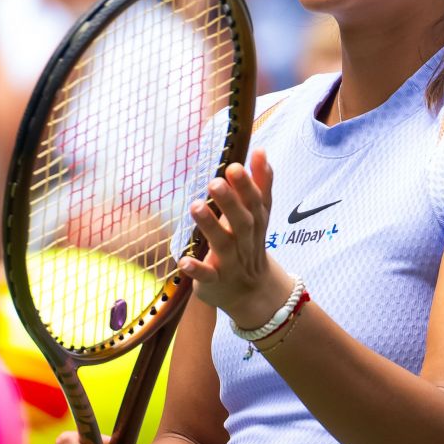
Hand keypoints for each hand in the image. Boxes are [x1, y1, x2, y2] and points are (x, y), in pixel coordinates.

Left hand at [178, 150, 290, 328]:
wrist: (253, 294)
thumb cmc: (250, 245)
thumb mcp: (259, 215)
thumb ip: (260, 184)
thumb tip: (260, 150)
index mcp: (254, 223)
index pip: (254, 202)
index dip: (247, 185)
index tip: (234, 166)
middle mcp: (244, 241)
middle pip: (241, 221)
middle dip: (230, 202)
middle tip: (215, 182)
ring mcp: (230, 263)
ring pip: (222, 244)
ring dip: (210, 226)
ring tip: (195, 206)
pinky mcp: (215, 281)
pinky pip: (206, 276)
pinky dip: (196, 269)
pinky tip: (184, 260)